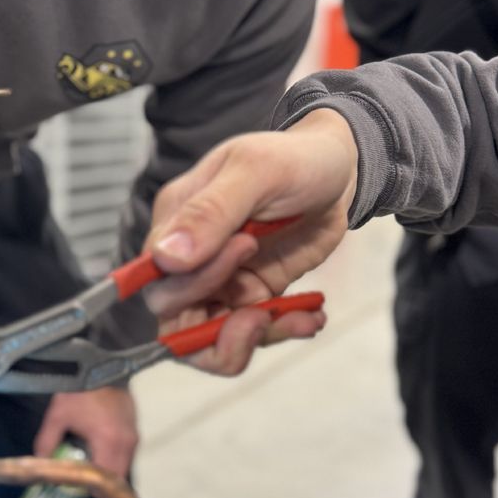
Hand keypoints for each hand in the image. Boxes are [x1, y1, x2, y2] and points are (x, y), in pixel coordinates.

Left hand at [33, 386, 137, 497]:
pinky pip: (125, 458)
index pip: (106, 484)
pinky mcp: (134, 431)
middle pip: (117, 483)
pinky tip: (97, 469)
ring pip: (123, 471)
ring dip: (108, 484)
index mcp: (108, 441)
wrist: (103, 366)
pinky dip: (113, 469)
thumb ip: (47, 442)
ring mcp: (133, 437)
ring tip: (88, 492)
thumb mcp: (58, 415)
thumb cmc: (82, 389)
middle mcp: (126, 443)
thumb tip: (38, 464)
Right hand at [144, 110, 358, 374]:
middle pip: (177, 322)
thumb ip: (211, 212)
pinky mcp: (255, 292)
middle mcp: (192, 257)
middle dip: (217, 335)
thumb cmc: (294, 158)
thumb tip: (166, 259)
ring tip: (302, 318)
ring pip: (214, 338)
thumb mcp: (256, 171)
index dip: (191, 289)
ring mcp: (223, 280)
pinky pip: (255, 331)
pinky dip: (283, 330)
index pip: (159, 281)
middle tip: (263, 314)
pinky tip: (312, 316)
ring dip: (256, 338)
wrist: (338, 169)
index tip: (245, 251)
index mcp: (176, 221)